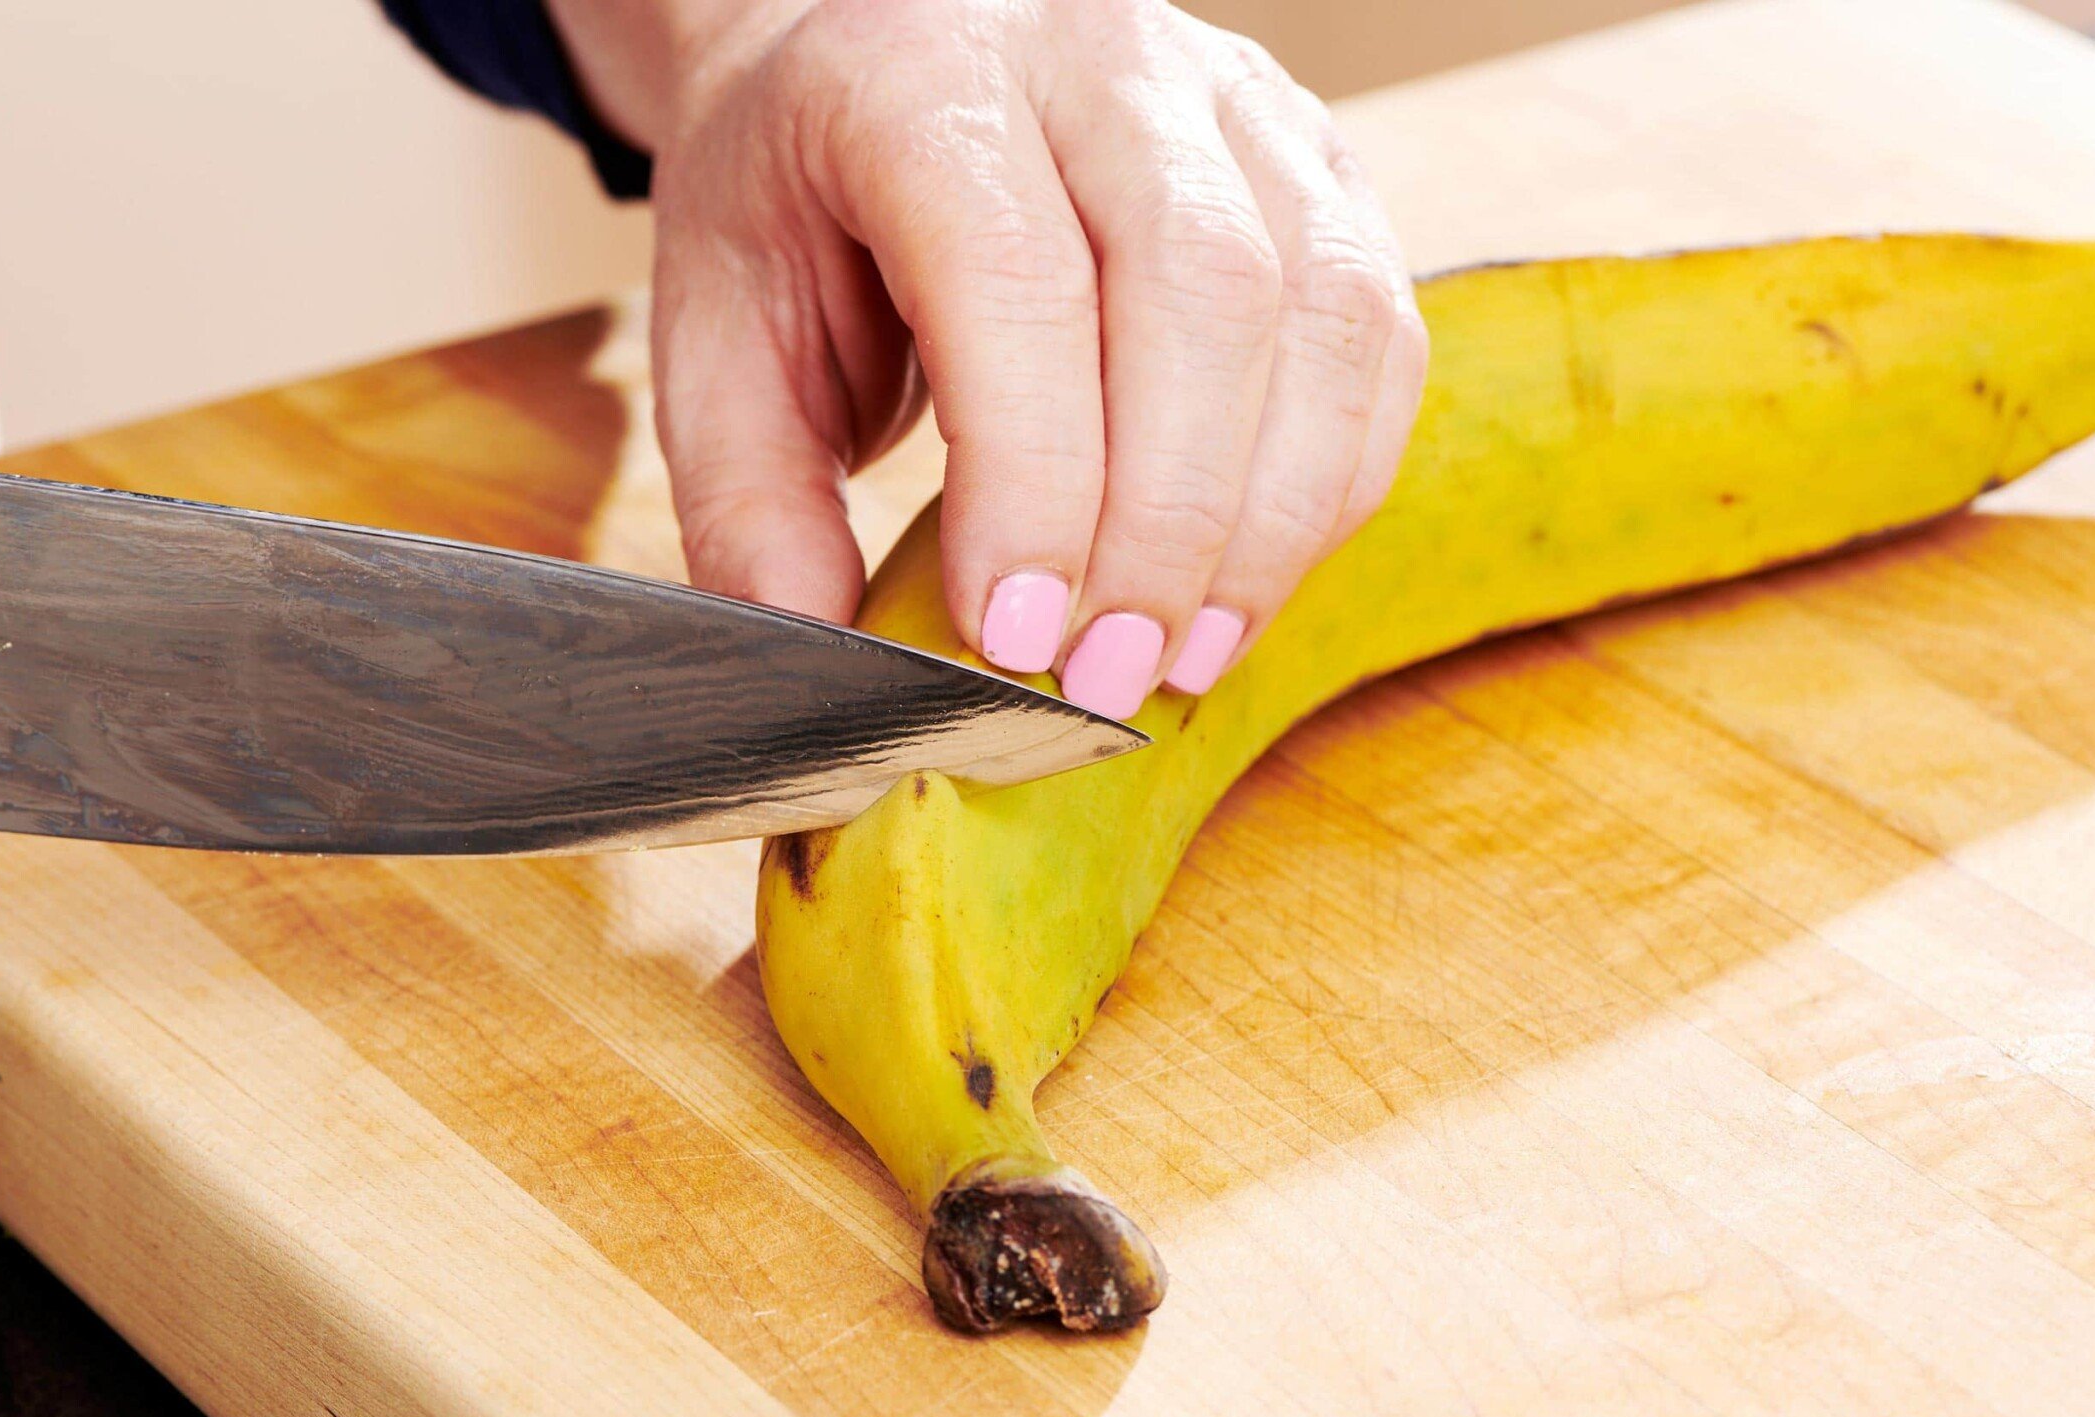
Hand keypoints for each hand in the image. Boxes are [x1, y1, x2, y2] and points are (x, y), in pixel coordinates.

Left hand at [549, 0, 1426, 719]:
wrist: (880, 57)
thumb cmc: (801, 206)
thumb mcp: (719, 337)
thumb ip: (750, 501)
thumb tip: (824, 658)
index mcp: (925, 81)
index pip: (1018, 278)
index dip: (1035, 480)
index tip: (1015, 638)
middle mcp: (1102, 58)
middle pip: (1202, 287)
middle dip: (1168, 523)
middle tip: (1108, 678)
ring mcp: (1235, 101)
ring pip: (1321, 310)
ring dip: (1271, 518)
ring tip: (1187, 655)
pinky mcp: (1318, 163)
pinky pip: (1376, 334)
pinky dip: (1335, 480)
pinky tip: (1249, 581)